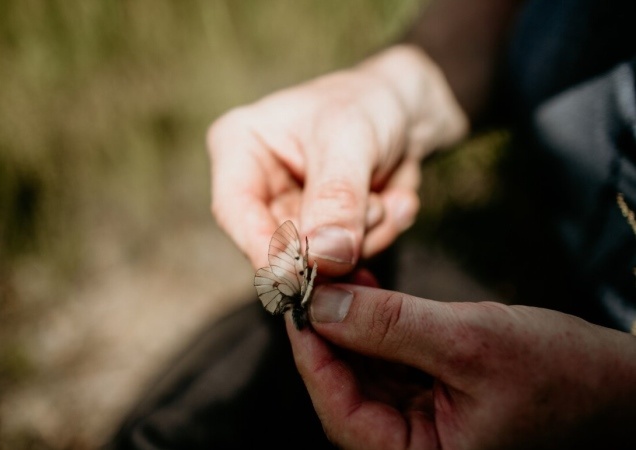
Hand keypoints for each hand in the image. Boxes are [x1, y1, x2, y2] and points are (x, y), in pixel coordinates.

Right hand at [208, 45, 467, 275]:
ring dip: (367, 235)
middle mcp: (257, 186)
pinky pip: (348, 260)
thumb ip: (336, 198)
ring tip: (388, 195)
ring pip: (319, 260)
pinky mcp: (322, 234)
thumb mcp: (351, 139)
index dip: (262, 250)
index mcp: (239, 147)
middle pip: (279, 245)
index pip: (235, 210)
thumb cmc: (369, 102)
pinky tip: (395, 201)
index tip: (298, 281)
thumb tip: (322, 258)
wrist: (408, 108)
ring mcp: (290, 213)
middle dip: (335, 239)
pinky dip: (380, 235)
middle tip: (376, 208)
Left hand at [287, 285, 635, 448]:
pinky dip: (375, 324)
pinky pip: (389, 362)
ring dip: (349, 322)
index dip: (311, 354)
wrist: (620, 385)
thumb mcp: (470, 343)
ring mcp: (422, 425)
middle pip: (346, 390)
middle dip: (328, 331)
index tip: (295, 301)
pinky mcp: (432, 398)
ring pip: (364, 372)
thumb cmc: (563, 377)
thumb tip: (320, 304)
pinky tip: (364, 287)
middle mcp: (413, 449)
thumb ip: (390, 327)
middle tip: (310, 278)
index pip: (341, 413)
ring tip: (336, 274)